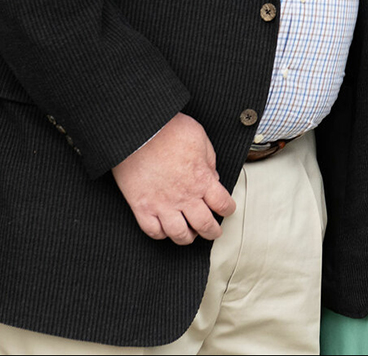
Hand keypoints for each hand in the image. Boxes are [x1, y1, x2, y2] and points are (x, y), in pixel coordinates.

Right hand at [112, 112, 235, 244]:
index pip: (222, 203)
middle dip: (212, 231)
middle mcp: (184, 196)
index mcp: (202, 179)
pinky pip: (153, 230)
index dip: (228, 209)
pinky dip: (161, 234)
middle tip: (213, 232)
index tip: (228, 209)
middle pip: (204, 224)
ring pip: (179, 234)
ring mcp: (162, 204)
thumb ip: (209, 160)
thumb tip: (213, 175)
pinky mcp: (141, 206)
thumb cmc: (169, 130)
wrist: (138, 132)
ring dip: (188, 238)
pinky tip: (165, 230)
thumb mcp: (200, 138)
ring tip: (190, 235)